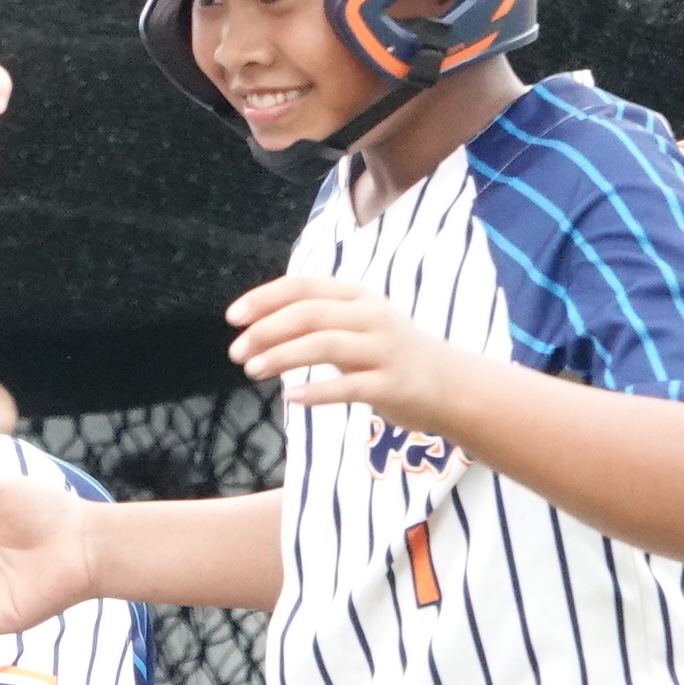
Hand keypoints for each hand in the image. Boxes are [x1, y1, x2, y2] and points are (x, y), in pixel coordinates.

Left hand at [226, 273, 458, 433]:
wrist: (451, 385)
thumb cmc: (390, 354)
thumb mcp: (356, 325)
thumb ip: (316, 322)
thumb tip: (258, 325)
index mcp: (357, 297)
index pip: (302, 287)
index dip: (264, 299)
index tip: (232, 317)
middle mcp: (371, 317)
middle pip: (309, 314)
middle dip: (265, 331)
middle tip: (236, 352)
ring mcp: (384, 350)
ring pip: (324, 345)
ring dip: (282, 357)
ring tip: (252, 370)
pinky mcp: (392, 384)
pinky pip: (348, 387)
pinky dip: (316, 391)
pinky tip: (291, 397)